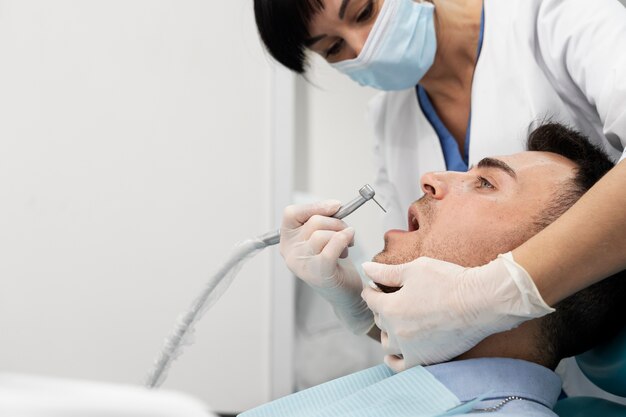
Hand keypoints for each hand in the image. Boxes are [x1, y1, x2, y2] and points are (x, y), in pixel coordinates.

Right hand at [280, 200, 373, 333]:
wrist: (346, 294)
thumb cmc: (334, 263)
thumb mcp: (322, 237)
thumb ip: (322, 220)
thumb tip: (334, 206)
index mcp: (287, 241)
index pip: (291, 213)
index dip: (314, 206)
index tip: (335, 206)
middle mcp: (290, 253)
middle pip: (313, 222)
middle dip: (336, 223)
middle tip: (346, 232)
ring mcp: (302, 264)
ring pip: (321, 233)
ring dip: (341, 234)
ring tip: (346, 245)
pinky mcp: (318, 272)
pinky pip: (332, 245)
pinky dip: (344, 239)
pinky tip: (350, 242)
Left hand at [361, 252, 554, 370]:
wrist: (481, 302)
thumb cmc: (449, 281)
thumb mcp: (414, 269)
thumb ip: (386, 272)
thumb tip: (365, 268)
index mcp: (390, 308)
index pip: (370, 299)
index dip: (372, 289)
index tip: (376, 286)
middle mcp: (396, 331)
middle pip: (379, 320)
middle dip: (382, 308)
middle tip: (391, 299)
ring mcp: (410, 348)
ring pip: (387, 344)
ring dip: (387, 332)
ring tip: (394, 323)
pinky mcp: (425, 359)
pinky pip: (401, 366)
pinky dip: (394, 360)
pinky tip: (393, 355)